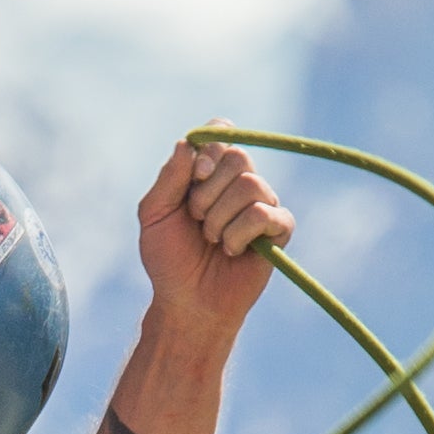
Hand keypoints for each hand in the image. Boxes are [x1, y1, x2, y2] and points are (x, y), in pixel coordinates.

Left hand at [138, 134, 291, 344]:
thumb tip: (187, 143)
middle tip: (196, 219)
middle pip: (239, 156)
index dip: (213, 146)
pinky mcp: (279, 229)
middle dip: (208, 192)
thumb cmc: (169, 259)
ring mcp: (263, 204)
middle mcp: (240, 182)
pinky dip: (239, 234)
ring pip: (250, 185)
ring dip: (220, 219)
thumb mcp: (155, 214)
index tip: (198, 173)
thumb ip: (169, 177)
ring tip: (212, 241)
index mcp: (211, 172)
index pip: (222, 132)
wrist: (186, 301)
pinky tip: (231, 251)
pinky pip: (264, 213)